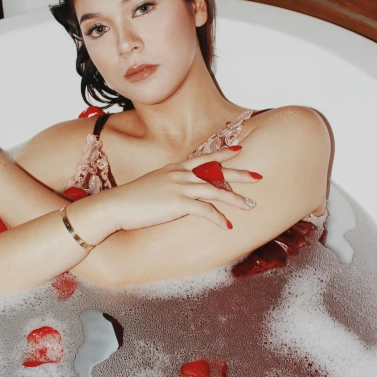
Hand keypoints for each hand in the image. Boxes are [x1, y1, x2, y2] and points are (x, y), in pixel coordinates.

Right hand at [106, 148, 262, 231]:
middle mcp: (180, 174)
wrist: (116, 205)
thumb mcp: (153, 186)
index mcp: (175, 168)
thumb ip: (169, 186)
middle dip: (240, 174)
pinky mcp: (178, 203)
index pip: (204, 158)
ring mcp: (180, 187)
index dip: (223, 154)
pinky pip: (206, 210)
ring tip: (251, 205)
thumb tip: (178, 194)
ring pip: (216, 190)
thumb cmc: (131, 200)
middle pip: (217, 172)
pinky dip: (219, 218)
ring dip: (236, 198)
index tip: (238, 150)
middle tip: (259, 176)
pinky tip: (228, 226)